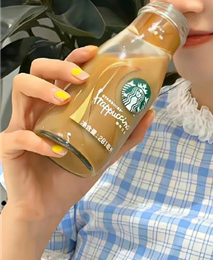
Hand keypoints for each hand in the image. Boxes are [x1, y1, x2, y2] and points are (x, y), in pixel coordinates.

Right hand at [0, 46, 154, 220]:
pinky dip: (38, 141)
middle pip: (37, 70)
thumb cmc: (73, 174)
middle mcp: (39, 109)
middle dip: (58, 66)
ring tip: (64, 100)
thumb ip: (127, 134)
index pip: (61, 72)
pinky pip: (17, 137)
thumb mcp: (106, 151)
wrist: (49, 206)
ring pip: (20, 89)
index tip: (93, 52)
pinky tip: (58, 150)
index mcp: (58, 106)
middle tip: (81, 77)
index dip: (74, 57)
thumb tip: (151, 111)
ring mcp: (22, 125)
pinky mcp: (9, 148)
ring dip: (43, 89)